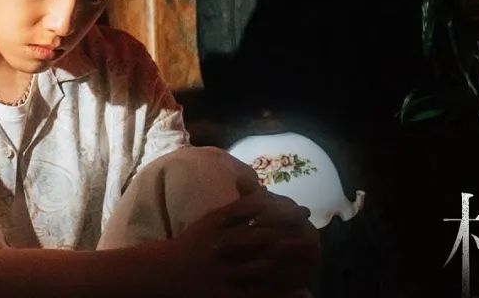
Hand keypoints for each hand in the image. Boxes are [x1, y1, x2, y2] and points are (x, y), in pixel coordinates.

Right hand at [166, 185, 320, 297]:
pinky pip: (258, 291)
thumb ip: (235, 207)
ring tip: (309, 256)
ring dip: (289, 260)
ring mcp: (224, 270)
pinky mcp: (226, 291)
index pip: (255, 211)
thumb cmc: (192, 243)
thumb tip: (263, 190)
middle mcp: (220, 244)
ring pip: (264, 263)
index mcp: (217, 222)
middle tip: (311, 230)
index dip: (282, 209)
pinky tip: (296, 286)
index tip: (301, 210)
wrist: (166, 271)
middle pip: (263, 235)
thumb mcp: (210, 219)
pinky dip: (279, 289)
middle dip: (291, 232)